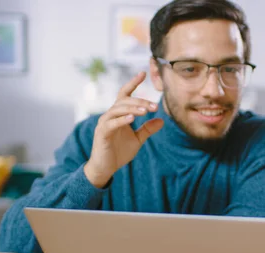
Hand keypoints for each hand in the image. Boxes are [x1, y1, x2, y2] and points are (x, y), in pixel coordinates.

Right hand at [84, 72, 163, 187]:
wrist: (105, 168)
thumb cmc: (118, 152)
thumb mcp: (137, 140)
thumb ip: (147, 129)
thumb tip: (162, 120)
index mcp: (118, 114)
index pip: (125, 94)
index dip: (133, 83)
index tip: (143, 73)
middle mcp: (110, 115)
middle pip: (124, 101)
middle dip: (140, 101)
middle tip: (155, 106)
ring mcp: (104, 123)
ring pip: (118, 109)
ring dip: (133, 109)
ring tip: (146, 111)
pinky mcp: (102, 134)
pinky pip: (112, 123)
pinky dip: (122, 120)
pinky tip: (132, 119)